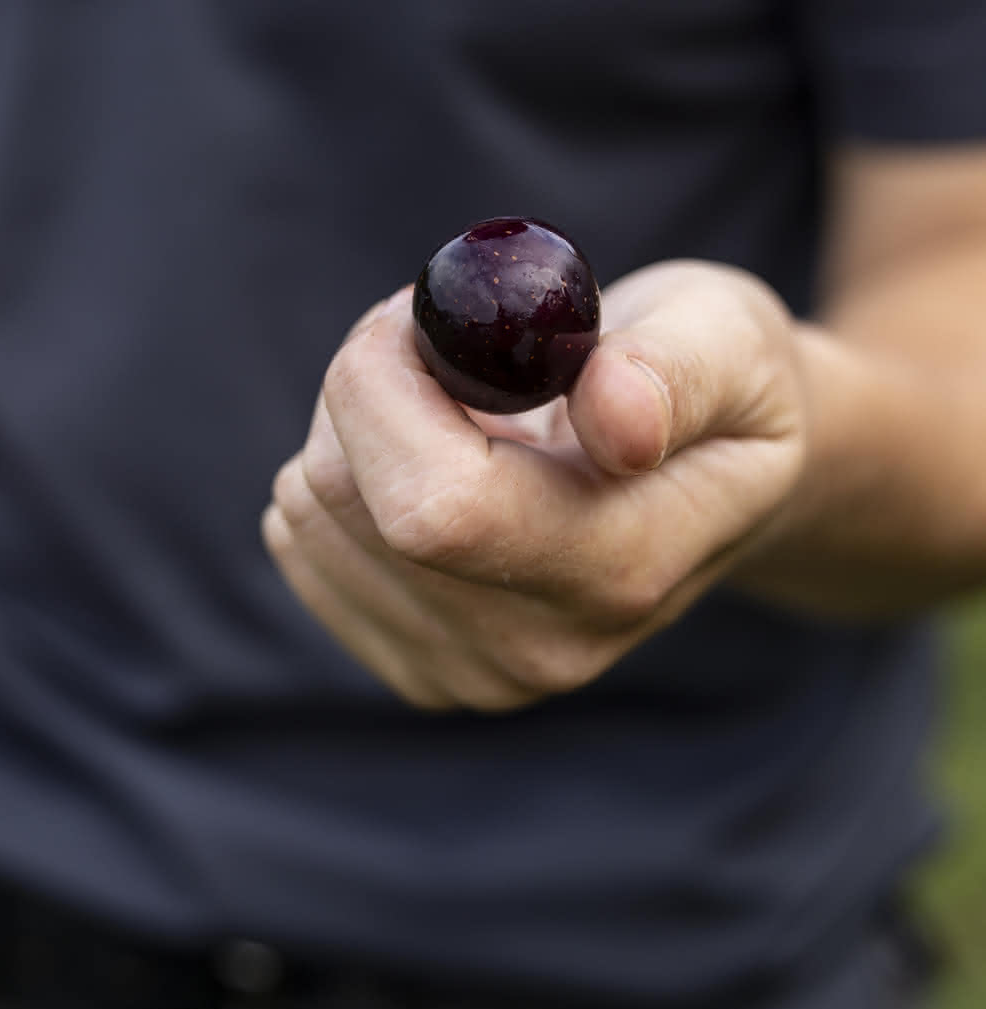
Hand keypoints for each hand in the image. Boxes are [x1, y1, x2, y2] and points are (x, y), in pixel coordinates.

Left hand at [263, 261, 806, 709]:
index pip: (431, 507)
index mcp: (618, 571)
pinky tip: (430, 462)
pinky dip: (342, 475)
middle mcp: (535, 651)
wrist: (711, 481)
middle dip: (368, 385)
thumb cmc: (716, 390)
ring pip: (307, 510)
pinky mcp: (411, 664)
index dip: (386, 387)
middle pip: (342, 498)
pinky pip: (298, 540)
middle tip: (447, 346)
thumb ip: (677, 372)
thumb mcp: (728, 338)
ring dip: (352, 427)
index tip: (426, 317)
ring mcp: (466, 673)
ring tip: (457, 408)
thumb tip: (618, 419)